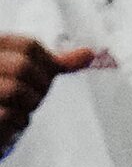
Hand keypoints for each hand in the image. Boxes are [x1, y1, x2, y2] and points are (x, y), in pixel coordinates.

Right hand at [0, 36, 105, 153]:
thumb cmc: (6, 93)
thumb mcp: (25, 71)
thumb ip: (53, 63)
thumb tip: (89, 54)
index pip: (28, 45)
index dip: (48, 64)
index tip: (47, 75)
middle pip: (23, 66)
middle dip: (38, 85)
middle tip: (34, 95)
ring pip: (14, 89)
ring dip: (28, 103)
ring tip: (21, 107)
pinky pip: (7, 114)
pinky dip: (18, 121)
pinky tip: (11, 120)